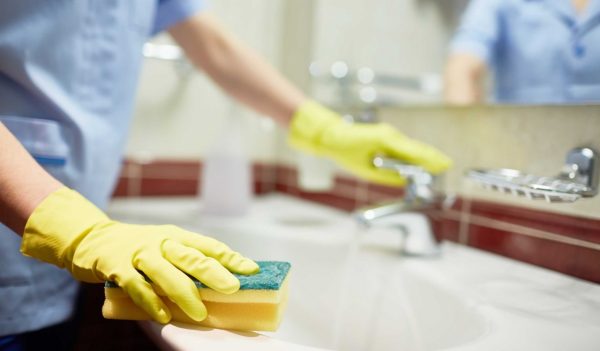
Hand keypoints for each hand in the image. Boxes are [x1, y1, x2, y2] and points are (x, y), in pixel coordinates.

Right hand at [21, 187, 258, 323]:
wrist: (91, 238)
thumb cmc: (138, 247)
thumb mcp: (165, 246)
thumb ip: (186, 262)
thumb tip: (220, 283)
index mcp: (177, 235)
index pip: (209, 246)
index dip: (231, 257)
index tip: (251, 270)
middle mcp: (161, 241)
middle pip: (191, 257)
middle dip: (214, 273)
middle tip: (232, 288)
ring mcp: (139, 253)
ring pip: (166, 272)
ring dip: (185, 293)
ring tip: (201, 313)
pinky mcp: (116, 266)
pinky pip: (136, 285)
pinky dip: (150, 301)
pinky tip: (162, 316)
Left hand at [288, 101, 451, 185]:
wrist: (331, 135)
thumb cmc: (345, 151)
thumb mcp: (366, 170)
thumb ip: (388, 176)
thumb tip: (405, 181)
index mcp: (385, 140)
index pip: (414, 152)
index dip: (430, 160)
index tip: (444, 165)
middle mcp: (390, 134)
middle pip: (416, 148)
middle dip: (431, 158)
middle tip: (447, 165)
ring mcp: (388, 134)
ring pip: (411, 147)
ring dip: (423, 157)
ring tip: (438, 166)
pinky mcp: (386, 136)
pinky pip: (403, 147)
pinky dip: (413, 154)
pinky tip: (421, 161)